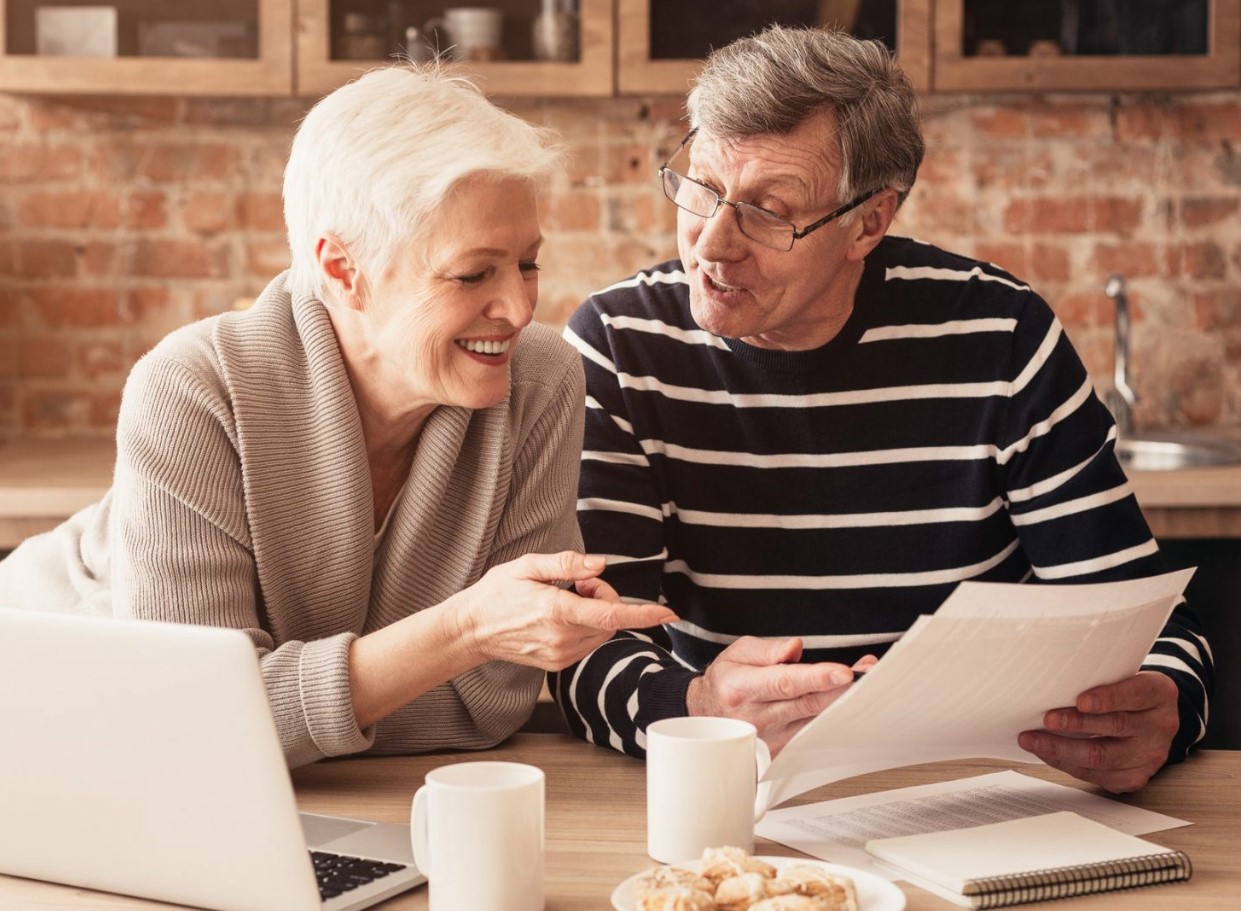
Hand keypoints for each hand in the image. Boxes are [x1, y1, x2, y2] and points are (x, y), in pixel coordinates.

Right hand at [456, 552, 676, 671]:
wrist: (472, 631)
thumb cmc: (497, 593)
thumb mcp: (527, 566)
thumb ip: (565, 564)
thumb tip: (600, 564)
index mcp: (556, 612)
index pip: (611, 616)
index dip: (643, 615)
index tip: (668, 613)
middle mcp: (562, 638)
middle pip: (611, 620)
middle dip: (604, 597)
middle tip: (576, 583)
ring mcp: (560, 655)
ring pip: (603, 632)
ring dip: (596, 613)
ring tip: (565, 599)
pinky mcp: (558, 664)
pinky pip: (589, 643)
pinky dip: (586, 626)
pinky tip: (561, 616)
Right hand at [686, 637, 864, 755]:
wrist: (707, 716)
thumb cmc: (726, 681)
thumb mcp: (738, 653)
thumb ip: (768, 649)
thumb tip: (795, 647)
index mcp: (741, 688)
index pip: (784, 682)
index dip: (816, 677)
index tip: (843, 672)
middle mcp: (756, 717)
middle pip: (807, 704)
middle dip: (841, 688)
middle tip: (868, 675)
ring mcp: (769, 738)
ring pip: (815, 721)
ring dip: (844, 702)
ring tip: (866, 681)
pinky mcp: (781, 751)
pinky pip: (814, 734)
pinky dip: (834, 718)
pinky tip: (850, 703)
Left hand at [1017, 671, 1179, 792]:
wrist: (1149, 717)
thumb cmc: (1124, 691)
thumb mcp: (1121, 676)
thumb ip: (1098, 678)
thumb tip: (1051, 684)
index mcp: (1160, 693)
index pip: (1136, 694)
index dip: (1108, 698)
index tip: (1080, 700)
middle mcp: (1161, 725)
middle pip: (1116, 726)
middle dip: (1076, 724)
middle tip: (1047, 719)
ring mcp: (1152, 755)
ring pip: (1104, 757)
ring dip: (1062, 749)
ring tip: (1032, 740)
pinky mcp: (1136, 776)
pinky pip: (1099, 776)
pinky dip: (1067, 764)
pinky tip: (1047, 754)